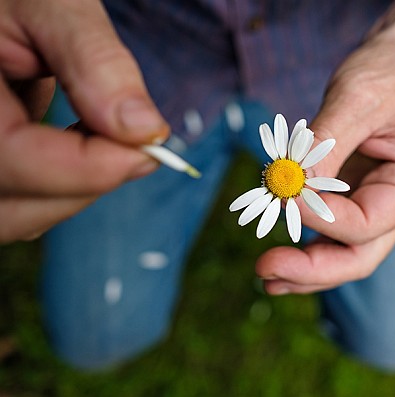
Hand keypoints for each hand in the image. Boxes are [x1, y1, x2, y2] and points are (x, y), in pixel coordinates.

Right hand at [0, 0, 168, 242]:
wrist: (0, 10)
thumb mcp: (51, 5)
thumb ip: (94, 62)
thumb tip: (146, 132)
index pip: (8, 160)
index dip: (85, 168)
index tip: (149, 151)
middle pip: (13, 209)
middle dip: (86, 183)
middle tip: (137, 144)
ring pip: (19, 217)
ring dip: (77, 188)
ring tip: (103, 133)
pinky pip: (20, 206)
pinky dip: (62, 186)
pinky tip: (80, 144)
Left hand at [255, 34, 394, 293]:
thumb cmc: (386, 75)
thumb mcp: (356, 98)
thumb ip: (323, 145)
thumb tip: (288, 186)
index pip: (365, 223)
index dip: (320, 217)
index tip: (281, 197)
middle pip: (360, 256)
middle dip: (312, 269)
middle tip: (266, 271)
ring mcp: (378, 204)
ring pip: (344, 253)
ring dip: (305, 268)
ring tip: (265, 275)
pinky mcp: (356, 199)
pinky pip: (332, 233)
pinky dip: (306, 246)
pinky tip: (277, 260)